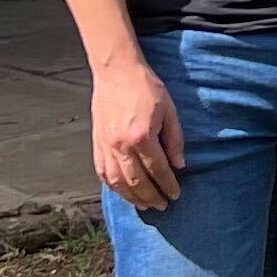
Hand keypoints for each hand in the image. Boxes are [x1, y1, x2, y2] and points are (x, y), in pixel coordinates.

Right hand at [93, 55, 184, 210]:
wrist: (116, 71)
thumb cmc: (146, 87)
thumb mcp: (169, 110)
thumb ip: (175, 140)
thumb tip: (180, 166)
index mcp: (142, 136)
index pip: (158, 170)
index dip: (168, 185)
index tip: (176, 195)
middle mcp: (121, 145)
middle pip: (137, 181)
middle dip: (152, 197)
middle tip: (163, 206)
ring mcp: (106, 145)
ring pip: (118, 182)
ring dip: (132, 197)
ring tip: (145, 205)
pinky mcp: (96, 143)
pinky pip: (103, 172)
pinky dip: (113, 186)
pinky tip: (123, 192)